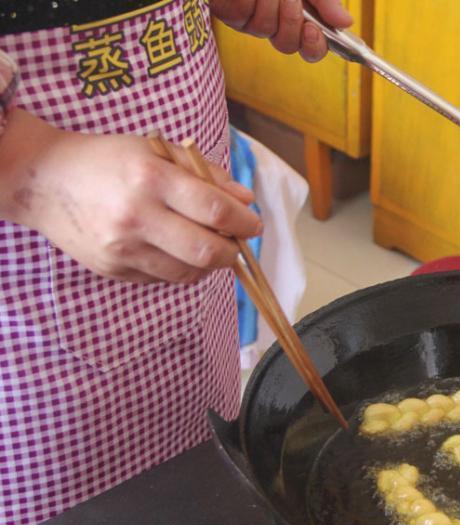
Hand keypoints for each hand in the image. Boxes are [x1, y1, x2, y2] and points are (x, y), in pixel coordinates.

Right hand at [0, 109, 261, 284]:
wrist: (44, 180)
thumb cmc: (108, 160)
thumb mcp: (157, 151)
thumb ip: (206, 174)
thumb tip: (246, 201)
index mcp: (152, 179)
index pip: (215, 211)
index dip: (245, 222)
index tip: (254, 225)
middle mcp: (137, 217)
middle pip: (206, 251)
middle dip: (232, 252)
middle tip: (237, 243)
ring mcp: (123, 248)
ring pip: (188, 272)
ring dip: (208, 264)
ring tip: (208, 245)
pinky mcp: (113, 269)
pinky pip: (163, 278)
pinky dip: (180, 268)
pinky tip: (176, 249)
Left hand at [212, 0, 353, 60]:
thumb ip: (326, 1)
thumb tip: (346, 22)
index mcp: (298, 18)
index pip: (310, 48)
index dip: (314, 47)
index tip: (312, 30)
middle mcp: (274, 23)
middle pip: (287, 44)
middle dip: (290, 18)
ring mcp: (250, 20)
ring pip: (265, 28)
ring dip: (270, 0)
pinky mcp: (229, 13)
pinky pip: (243, 14)